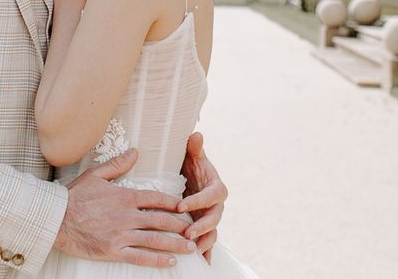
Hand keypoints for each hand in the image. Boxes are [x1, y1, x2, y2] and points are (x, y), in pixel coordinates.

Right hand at [55, 148, 198, 267]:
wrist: (57, 218)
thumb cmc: (75, 195)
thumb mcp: (96, 175)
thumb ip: (118, 165)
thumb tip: (135, 152)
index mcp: (124, 196)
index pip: (156, 198)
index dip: (174, 203)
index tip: (186, 206)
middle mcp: (127, 215)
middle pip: (161, 220)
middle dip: (180, 225)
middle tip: (195, 229)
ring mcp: (121, 234)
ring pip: (155, 240)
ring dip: (175, 244)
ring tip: (191, 248)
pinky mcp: (113, 251)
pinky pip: (140, 257)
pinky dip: (157, 261)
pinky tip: (170, 263)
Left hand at [178, 132, 226, 263]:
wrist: (189, 175)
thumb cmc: (190, 164)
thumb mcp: (191, 155)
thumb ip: (194, 148)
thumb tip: (196, 134)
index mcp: (216, 187)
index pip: (212, 195)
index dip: (198, 200)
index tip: (181, 205)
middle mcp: (216, 204)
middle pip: (215, 218)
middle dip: (202, 227)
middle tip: (187, 234)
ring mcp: (211, 217)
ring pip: (212, 233)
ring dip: (204, 242)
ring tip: (192, 251)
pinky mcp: (204, 227)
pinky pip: (208, 242)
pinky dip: (206, 252)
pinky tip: (202, 264)